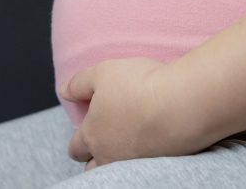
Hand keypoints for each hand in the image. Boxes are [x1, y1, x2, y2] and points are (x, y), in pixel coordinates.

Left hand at [60, 58, 199, 169]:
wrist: (182, 103)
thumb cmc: (139, 85)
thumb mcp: (101, 73)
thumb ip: (78, 84)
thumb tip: (63, 91)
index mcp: (92, 135)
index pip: (75, 148)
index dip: (77, 142)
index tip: (84, 134)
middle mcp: (110, 156)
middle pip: (92, 168)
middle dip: (93, 158)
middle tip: (103, 142)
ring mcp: (135, 164)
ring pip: (117, 172)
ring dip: (116, 161)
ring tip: (126, 146)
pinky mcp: (160, 166)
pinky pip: (145, 168)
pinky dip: (144, 159)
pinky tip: (152, 143)